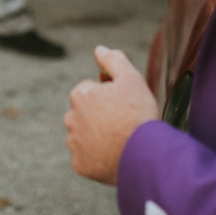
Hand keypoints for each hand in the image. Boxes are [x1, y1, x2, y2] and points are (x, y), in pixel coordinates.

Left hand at [64, 45, 160, 184]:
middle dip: (99, 115)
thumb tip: (99, 49)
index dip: (108, 95)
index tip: (122, 105)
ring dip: (97, 135)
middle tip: (122, 122)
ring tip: (120, 139)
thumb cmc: (139, 115)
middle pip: (85, 112)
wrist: (145, 155)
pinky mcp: (79, 165)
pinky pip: (86, 157)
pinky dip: (96, 157)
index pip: (90, 90)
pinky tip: (113, 154)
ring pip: (84, 135)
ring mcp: (74, 143)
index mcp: (80, 95)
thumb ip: (113, 60)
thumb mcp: (131, 79)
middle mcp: (71, 118)